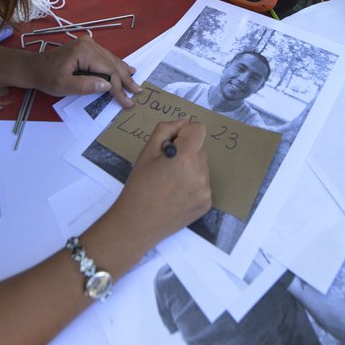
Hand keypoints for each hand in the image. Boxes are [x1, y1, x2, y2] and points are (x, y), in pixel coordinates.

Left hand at [32, 37, 138, 106]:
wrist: (33, 67)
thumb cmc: (46, 77)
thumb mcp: (64, 86)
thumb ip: (86, 86)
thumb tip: (108, 85)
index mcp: (84, 51)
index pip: (108, 71)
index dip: (119, 87)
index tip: (127, 101)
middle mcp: (89, 44)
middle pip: (112, 64)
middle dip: (125, 80)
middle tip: (136, 92)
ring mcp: (88, 43)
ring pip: (111, 60)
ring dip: (123, 73)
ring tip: (135, 83)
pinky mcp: (87, 47)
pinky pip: (105, 57)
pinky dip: (115, 66)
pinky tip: (126, 69)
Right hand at [108, 120, 210, 244]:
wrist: (137, 223)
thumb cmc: (138, 186)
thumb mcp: (146, 152)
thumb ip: (166, 129)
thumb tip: (185, 121)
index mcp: (185, 158)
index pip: (199, 129)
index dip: (184, 133)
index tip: (171, 144)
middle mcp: (200, 174)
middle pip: (200, 149)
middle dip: (186, 151)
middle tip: (166, 166)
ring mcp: (206, 191)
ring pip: (202, 166)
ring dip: (190, 168)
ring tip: (170, 182)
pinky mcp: (207, 204)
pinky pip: (203, 184)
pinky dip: (192, 184)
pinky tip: (176, 194)